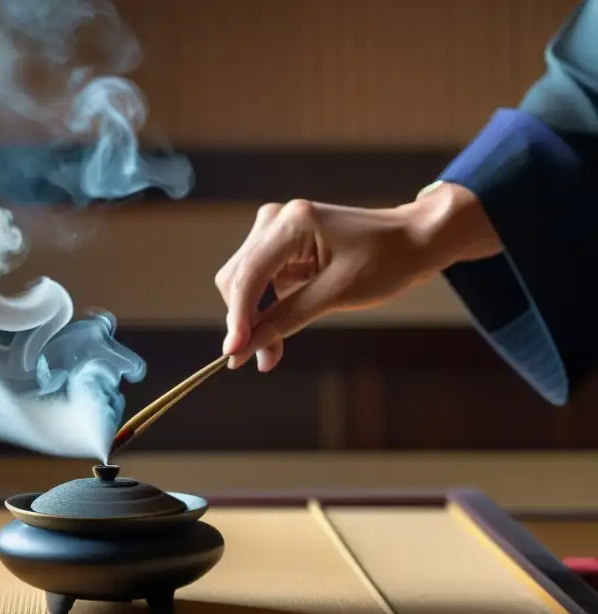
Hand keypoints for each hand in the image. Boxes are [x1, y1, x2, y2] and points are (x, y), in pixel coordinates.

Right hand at [214, 182, 501, 370]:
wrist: (414, 239)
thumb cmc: (386, 260)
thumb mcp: (336, 294)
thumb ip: (286, 318)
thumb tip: (244, 348)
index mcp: (293, 223)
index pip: (249, 276)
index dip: (237, 319)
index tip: (233, 355)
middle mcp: (276, 219)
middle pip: (237, 279)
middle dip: (246, 322)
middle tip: (264, 361)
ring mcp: (275, 229)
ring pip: (243, 283)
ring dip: (253, 320)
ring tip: (271, 353)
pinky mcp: (279, 244)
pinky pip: (259, 282)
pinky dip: (265, 310)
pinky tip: (276, 332)